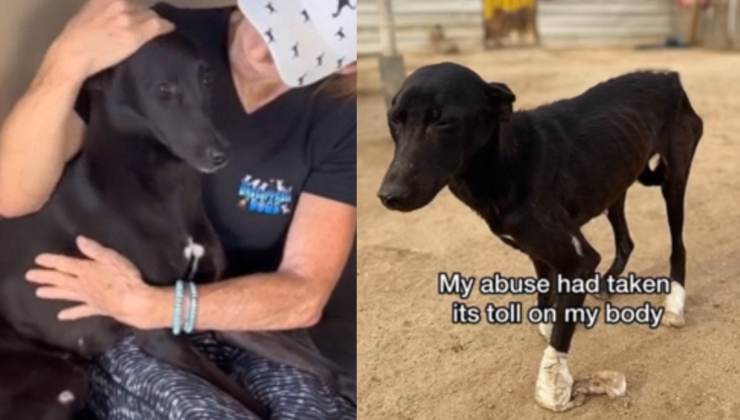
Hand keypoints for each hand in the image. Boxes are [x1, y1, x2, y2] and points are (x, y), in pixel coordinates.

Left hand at [25, 235, 167, 328]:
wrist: (134, 302)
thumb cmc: (125, 277)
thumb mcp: (112, 258)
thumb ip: (95, 250)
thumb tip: (79, 240)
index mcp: (85, 270)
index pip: (64, 264)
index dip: (51, 261)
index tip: (38, 260)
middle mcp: (82, 284)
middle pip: (61, 279)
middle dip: (45, 277)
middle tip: (29, 276)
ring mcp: (87, 298)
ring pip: (66, 294)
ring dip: (52, 292)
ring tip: (38, 293)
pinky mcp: (95, 309)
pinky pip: (80, 311)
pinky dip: (71, 313)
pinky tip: (61, 316)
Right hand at [46, 0, 174, 80]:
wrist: (74, 53)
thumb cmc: (76, 36)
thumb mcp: (89, 11)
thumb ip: (105, 7)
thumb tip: (115, 10)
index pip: (130, 0)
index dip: (136, 7)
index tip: (138, 12)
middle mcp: (118, 3)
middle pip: (142, 7)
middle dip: (144, 16)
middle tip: (145, 26)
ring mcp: (127, 18)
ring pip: (151, 16)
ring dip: (153, 23)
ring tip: (157, 29)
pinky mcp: (134, 35)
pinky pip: (157, 26)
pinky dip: (165, 26)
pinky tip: (170, 28)